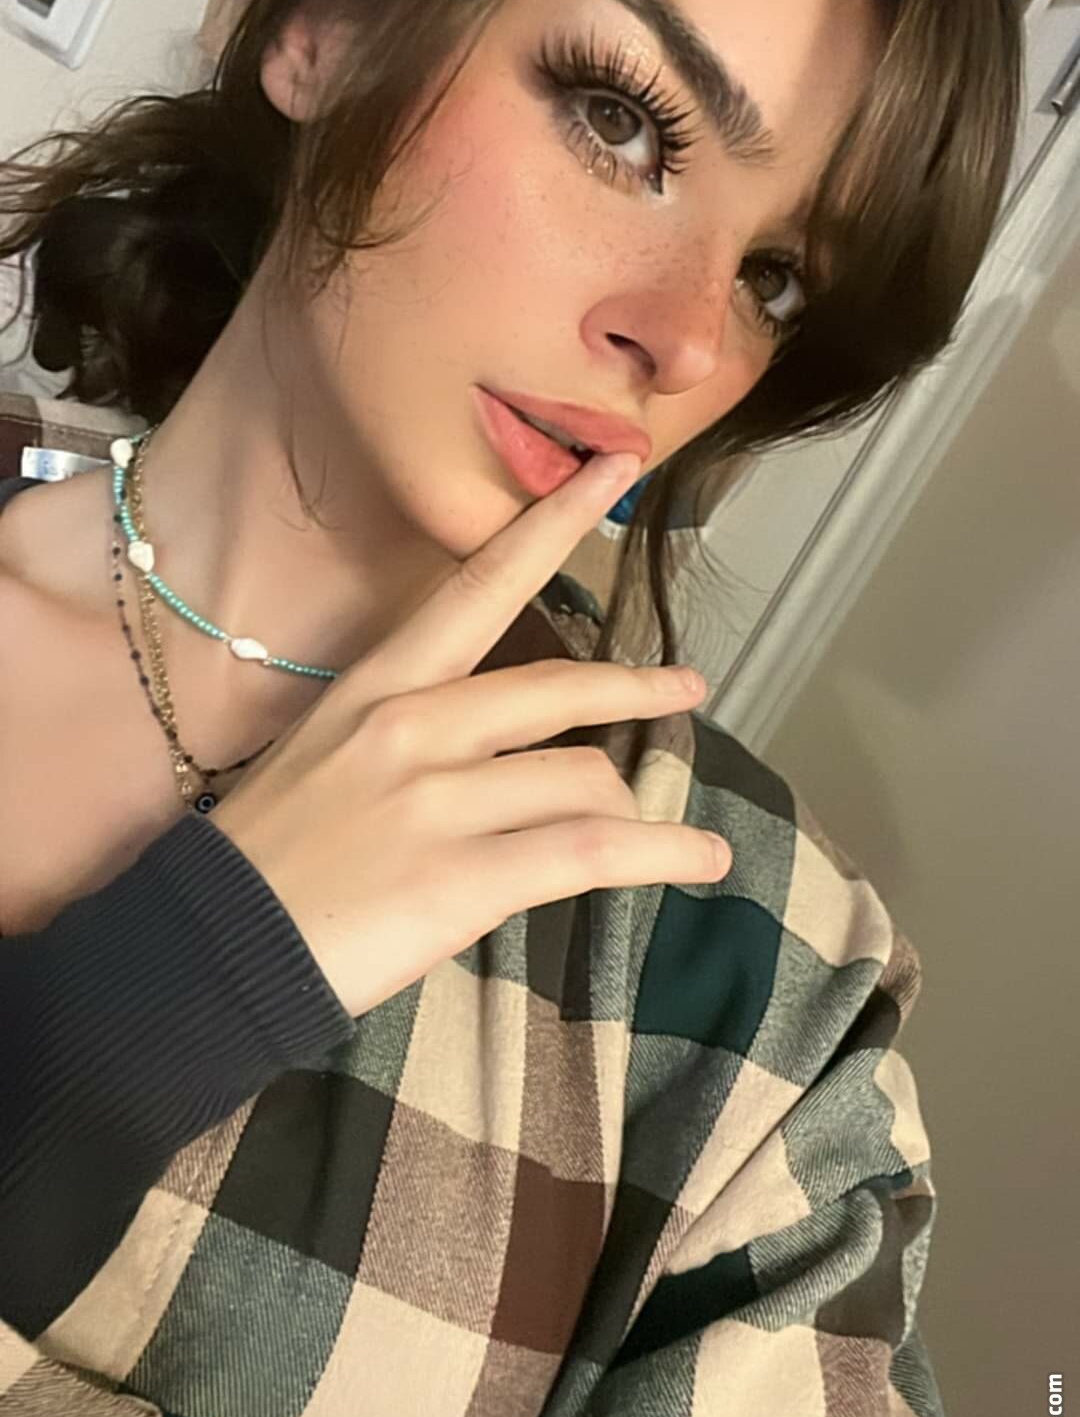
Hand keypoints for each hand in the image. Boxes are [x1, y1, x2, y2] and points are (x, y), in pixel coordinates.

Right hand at [208, 453, 731, 1016]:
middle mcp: (413, 725)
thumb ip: (414, 732)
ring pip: (586, 779)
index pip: (480, 583)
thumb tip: (506, 745)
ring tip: (666, 837)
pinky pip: (592, 853)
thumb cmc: (271, 856)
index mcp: (378, 685)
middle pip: (561, 688)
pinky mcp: (463, 877)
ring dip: (634, 811)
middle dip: (636, 688)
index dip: (554, 523)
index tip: (614, 469)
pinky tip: (701, 861)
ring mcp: (437, 801)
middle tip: (686, 687)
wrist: (216, 946)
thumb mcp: (328, 756)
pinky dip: (662, 855)